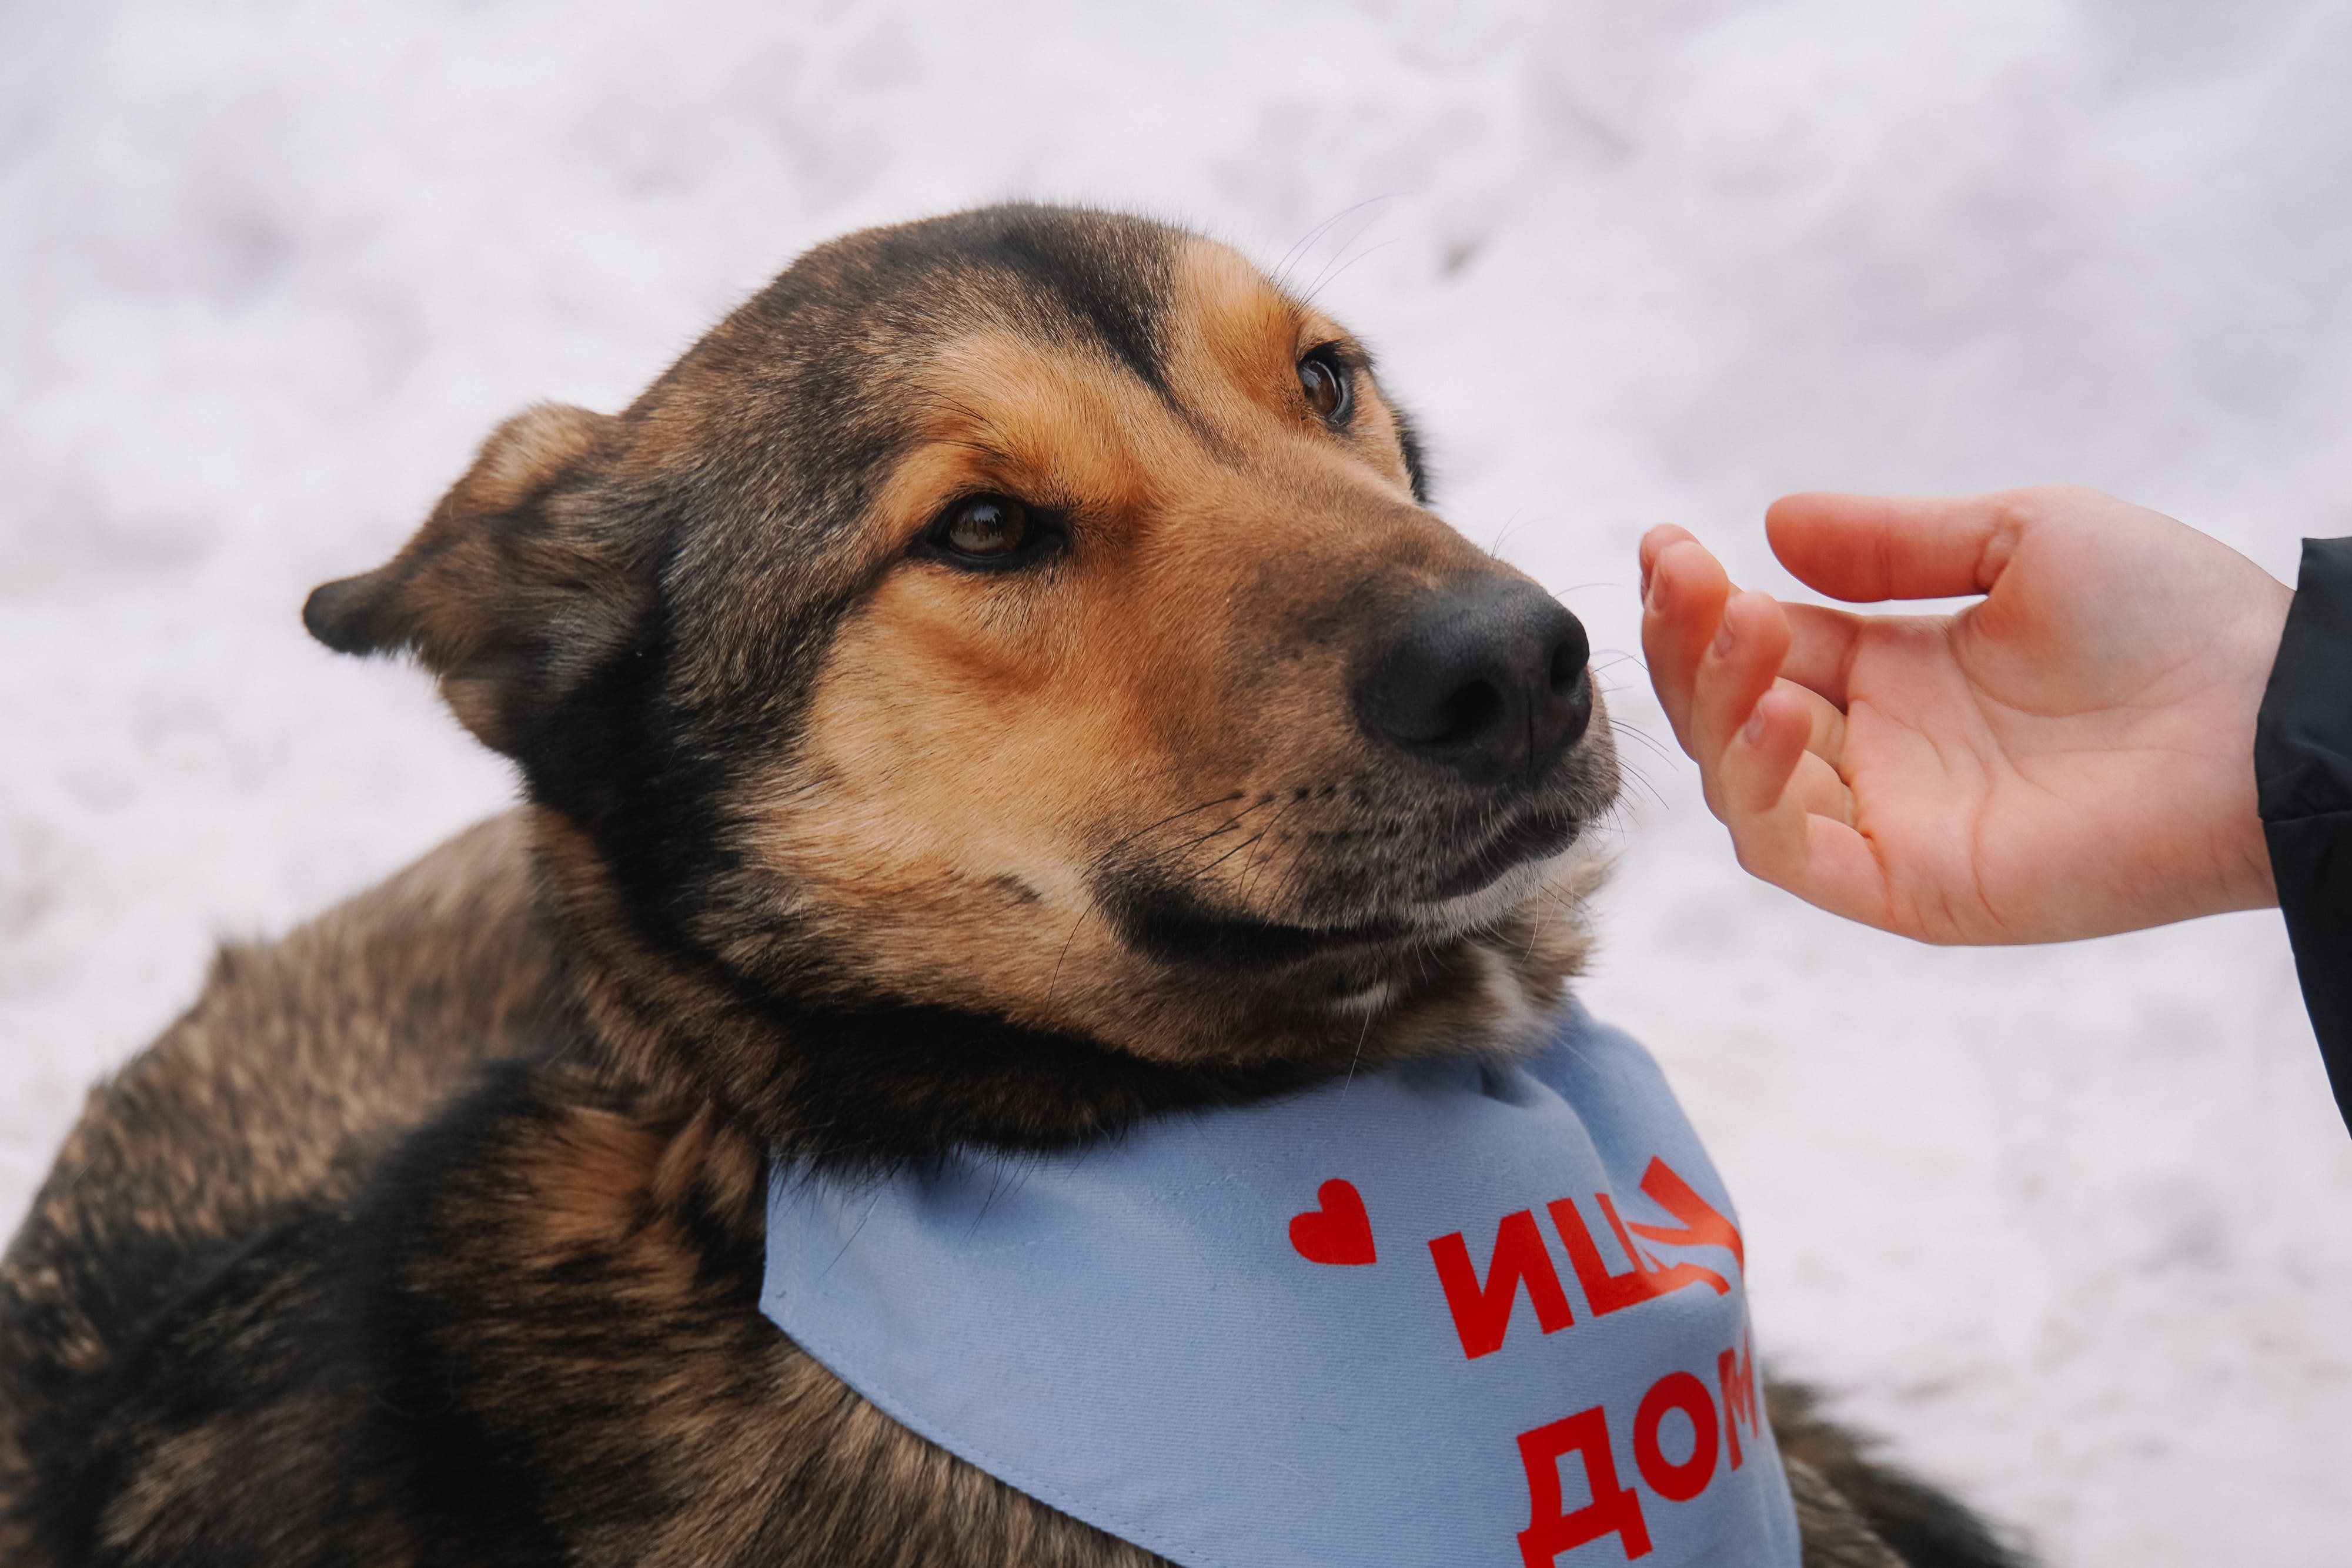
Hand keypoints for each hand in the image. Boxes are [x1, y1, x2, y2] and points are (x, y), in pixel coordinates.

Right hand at [1638, 485, 2292, 943]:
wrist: (2270, 717)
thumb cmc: (2176, 621)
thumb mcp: (2022, 538)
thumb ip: (1892, 544)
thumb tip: (1769, 527)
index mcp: (1897, 675)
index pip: (1756, 648)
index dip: (1699, 602)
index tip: (1670, 543)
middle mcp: (1880, 754)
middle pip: (1726, 715)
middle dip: (1687, 645)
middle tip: (1686, 576)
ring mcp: (1891, 824)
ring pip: (1739, 784)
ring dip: (1715, 704)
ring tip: (1747, 627)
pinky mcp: (1911, 888)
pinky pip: (1793, 854)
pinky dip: (1761, 790)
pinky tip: (1779, 712)